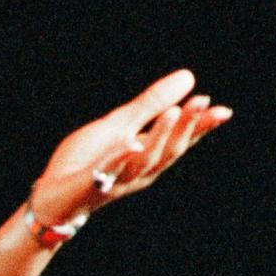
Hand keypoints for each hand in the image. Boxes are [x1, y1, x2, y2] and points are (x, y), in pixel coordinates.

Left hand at [31, 69, 231, 229]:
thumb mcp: (121, 125)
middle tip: (201, 103)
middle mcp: (137, 172)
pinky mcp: (90, 186)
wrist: (52, 198)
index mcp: (147, 156)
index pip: (180, 141)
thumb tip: (189, 78)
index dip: (201, 127)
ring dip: (159, 137)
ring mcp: (115, 181)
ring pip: (142, 161)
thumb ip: (151, 104)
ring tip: (172, 112)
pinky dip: (119, 160)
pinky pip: (107, 173)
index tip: (223, 111)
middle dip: (185, 128)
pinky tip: (130, 145)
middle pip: (167, 151)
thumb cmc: (86, 161)